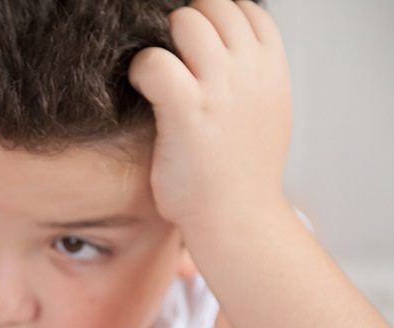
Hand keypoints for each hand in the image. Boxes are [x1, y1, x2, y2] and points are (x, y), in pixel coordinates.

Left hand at [128, 0, 291, 227]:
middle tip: (171, 63)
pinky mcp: (187, 109)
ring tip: (157, 78)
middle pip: (212, 6)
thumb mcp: (267, 113)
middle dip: (183, 26)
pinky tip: (143, 91)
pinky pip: (154, 61)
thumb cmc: (240, 173)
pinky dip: (141, 70)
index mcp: (272, 68)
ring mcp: (220, 87)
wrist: (237, 219)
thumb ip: (253, 76)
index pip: (245, 9)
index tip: (195, 51)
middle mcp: (250, 70)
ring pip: (184, 22)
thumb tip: (229, 51)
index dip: (215, 21)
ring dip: (161, 43)